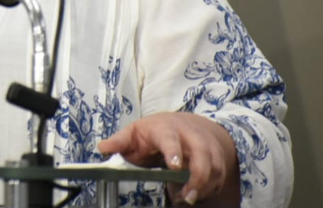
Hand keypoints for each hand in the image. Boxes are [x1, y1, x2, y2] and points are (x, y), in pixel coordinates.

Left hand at [98, 112, 239, 205]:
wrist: (185, 124)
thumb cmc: (156, 131)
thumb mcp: (134, 132)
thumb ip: (119, 142)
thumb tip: (102, 148)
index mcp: (167, 129)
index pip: (171, 139)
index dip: (174, 151)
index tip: (175, 166)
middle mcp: (191, 136)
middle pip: (202, 153)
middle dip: (198, 175)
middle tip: (187, 195)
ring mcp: (207, 147)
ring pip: (215, 167)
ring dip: (204, 186)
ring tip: (188, 199)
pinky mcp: (217, 159)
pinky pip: (220, 177)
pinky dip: (210, 189)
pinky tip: (196, 196)